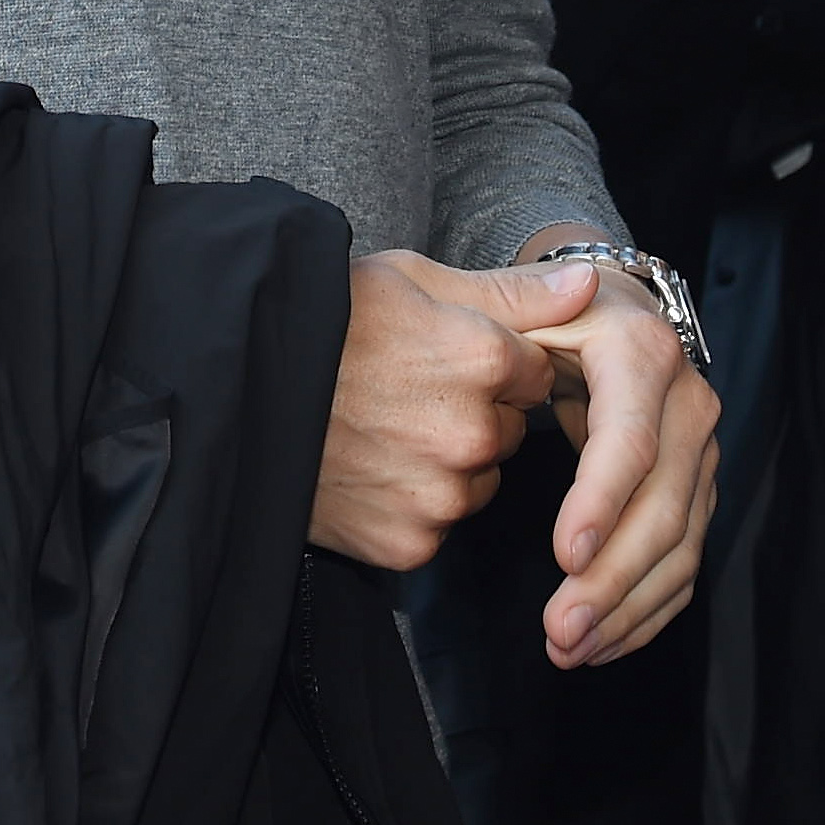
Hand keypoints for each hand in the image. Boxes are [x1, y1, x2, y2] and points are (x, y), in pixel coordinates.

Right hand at [310, 252, 571, 569]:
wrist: (233, 394)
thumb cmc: (322, 323)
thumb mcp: (411, 280)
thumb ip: (510, 291)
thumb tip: (591, 287)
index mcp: (484, 358)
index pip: (533, 371)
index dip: (494, 362)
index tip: (445, 356)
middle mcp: (474, 432)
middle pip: (508, 430)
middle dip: (476, 414)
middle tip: (404, 393)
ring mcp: (441, 495)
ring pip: (476, 481)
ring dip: (448, 464)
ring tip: (380, 431)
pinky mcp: (408, 545)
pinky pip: (436, 526)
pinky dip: (410, 506)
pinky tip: (367, 472)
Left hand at [523, 270, 717, 669]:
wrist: (615, 314)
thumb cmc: (556, 316)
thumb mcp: (531, 299)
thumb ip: (526, 299)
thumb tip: (571, 288)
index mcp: (644, 355)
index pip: (631, 438)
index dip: (601, 499)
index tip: (565, 556)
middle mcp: (689, 406)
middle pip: (663, 506)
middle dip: (612, 578)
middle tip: (558, 632)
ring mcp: (701, 454)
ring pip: (681, 545)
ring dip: (628, 608)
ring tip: (569, 649)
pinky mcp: (699, 491)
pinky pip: (686, 561)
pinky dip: (648, 611)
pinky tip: (604, 643)